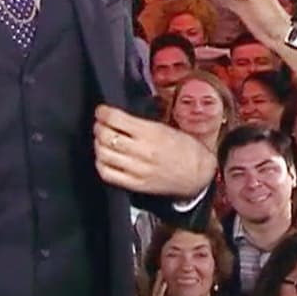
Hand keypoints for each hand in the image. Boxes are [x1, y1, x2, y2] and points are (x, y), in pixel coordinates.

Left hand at [94, 105, 214, 197]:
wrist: (198, 174)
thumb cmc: (185, 148)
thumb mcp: (166, 127)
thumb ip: (142, 123)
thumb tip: (118, 117)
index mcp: (152, 133)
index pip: (116, 119)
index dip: (103, 113)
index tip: (101, 111)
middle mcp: (142, 151)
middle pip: (107, 136)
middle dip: (99, 127)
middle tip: (100, 124)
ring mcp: (137, 170)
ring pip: (104, 154)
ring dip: (98, 144)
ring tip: (101, 139)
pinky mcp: (135, 184)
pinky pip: (108, 174)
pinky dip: (101, 163)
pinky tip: (104, 157)